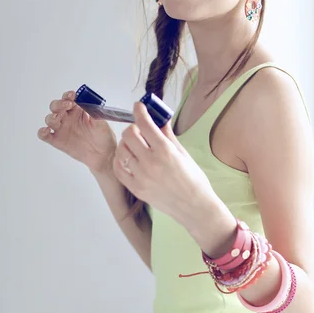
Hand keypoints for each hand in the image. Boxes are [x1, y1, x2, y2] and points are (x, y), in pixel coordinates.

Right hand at [38, 90, 116, 173]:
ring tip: (58, 117)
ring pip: (49, 119)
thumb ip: (95, 112)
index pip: (69, 99)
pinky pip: (45, 136)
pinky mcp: (57, 141)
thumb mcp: (102, 123)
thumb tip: (89, 102)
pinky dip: (42, 132)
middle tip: (68, 105)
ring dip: (51, 117)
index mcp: (78, 110)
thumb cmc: (104, 137)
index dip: (68, 96)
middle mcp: (67, 118)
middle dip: (59, 104)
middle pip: (56, 106)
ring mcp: (61, 129)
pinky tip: (47, 130)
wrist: (104, 155)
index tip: (73, 96)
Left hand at [112, 102, 214, 225]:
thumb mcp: (183, 153)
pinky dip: (120, 160)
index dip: (140, 110)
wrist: (194, 206)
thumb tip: (160, 119)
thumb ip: (168, 135)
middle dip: (134, 128)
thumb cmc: (193, 180)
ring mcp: (141, 176)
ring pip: (122, 150)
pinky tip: (127, 158)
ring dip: (127, 144)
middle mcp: (150, 162)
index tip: (139, 106)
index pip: (144, 123)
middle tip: (140, 131)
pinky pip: (118, 169)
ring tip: (136, 147)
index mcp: (165, 150)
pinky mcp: (136, 188)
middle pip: (129, 134)